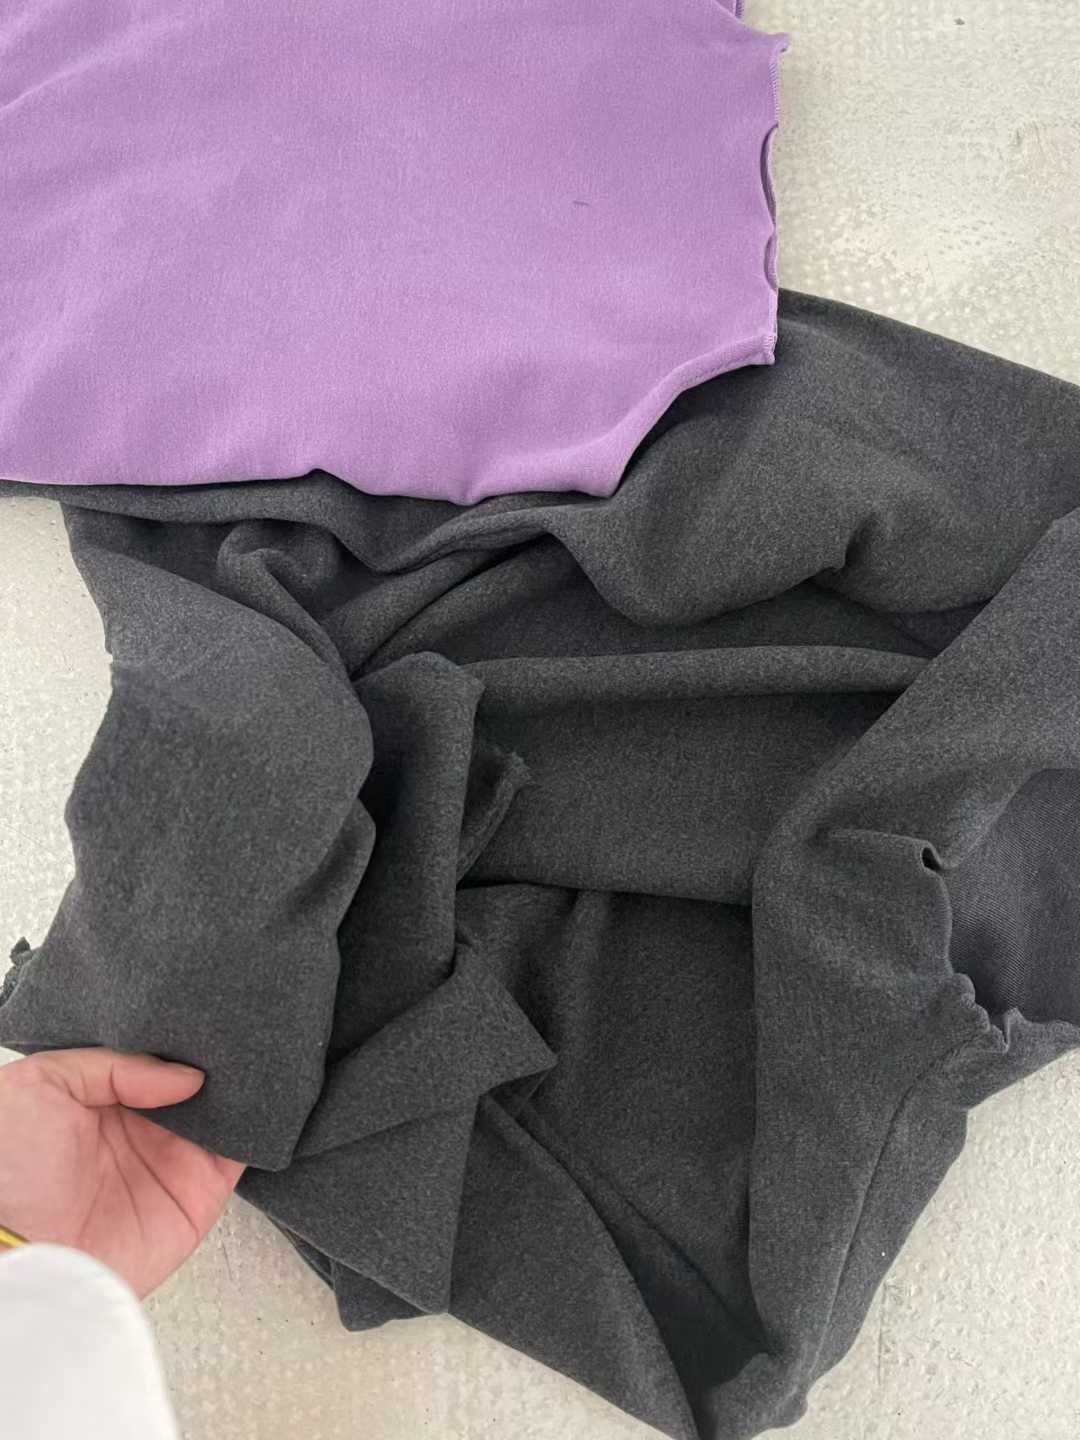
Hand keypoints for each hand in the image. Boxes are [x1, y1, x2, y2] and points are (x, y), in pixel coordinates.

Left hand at [0, 1048, 244, 1296]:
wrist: (20, 1254)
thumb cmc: (10, 1173)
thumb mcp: (41, 1083)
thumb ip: (115, 1061)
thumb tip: (187, 1075)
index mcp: (103, 1098)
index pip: (157, 1056)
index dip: (181, 1035)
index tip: (206, 1011)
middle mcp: (143, 1127)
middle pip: (198, 1080)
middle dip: (219, 1055)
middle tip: (241, 1024)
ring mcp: (175, 1160)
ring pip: (227, 1110)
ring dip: (244, 1086)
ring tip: (259, 1051)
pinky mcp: (202, 1195)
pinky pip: (243, 1153)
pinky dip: (259, 1125)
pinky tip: (264, 1094)